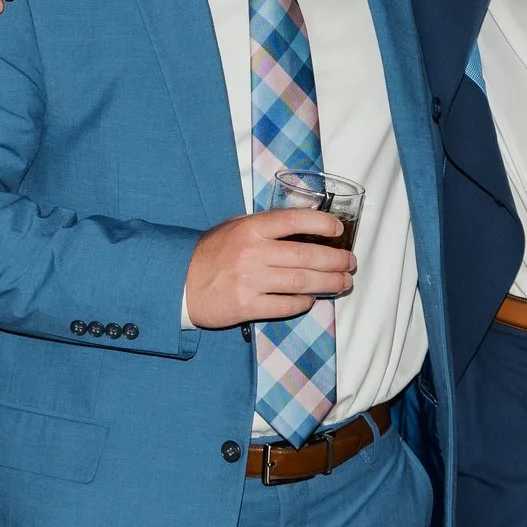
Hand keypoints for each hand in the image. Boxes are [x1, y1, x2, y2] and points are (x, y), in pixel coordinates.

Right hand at [183, 209, 355, 329]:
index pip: (294, 220)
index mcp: (251, 229)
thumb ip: (267, 225)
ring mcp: (249, 281)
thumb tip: (308, 223)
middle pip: (307, 256)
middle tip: (349, 263)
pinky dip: (303, 302)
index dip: (322, 223)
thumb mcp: (235, 228)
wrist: (177, 283)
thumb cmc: (212, 253)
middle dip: (336, 260)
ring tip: (343, 282)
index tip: (338, 230)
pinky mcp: (246, 306)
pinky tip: (312, 299)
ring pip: (302, 282)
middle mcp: (252, 253)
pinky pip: (286, 305)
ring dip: (329, 283)